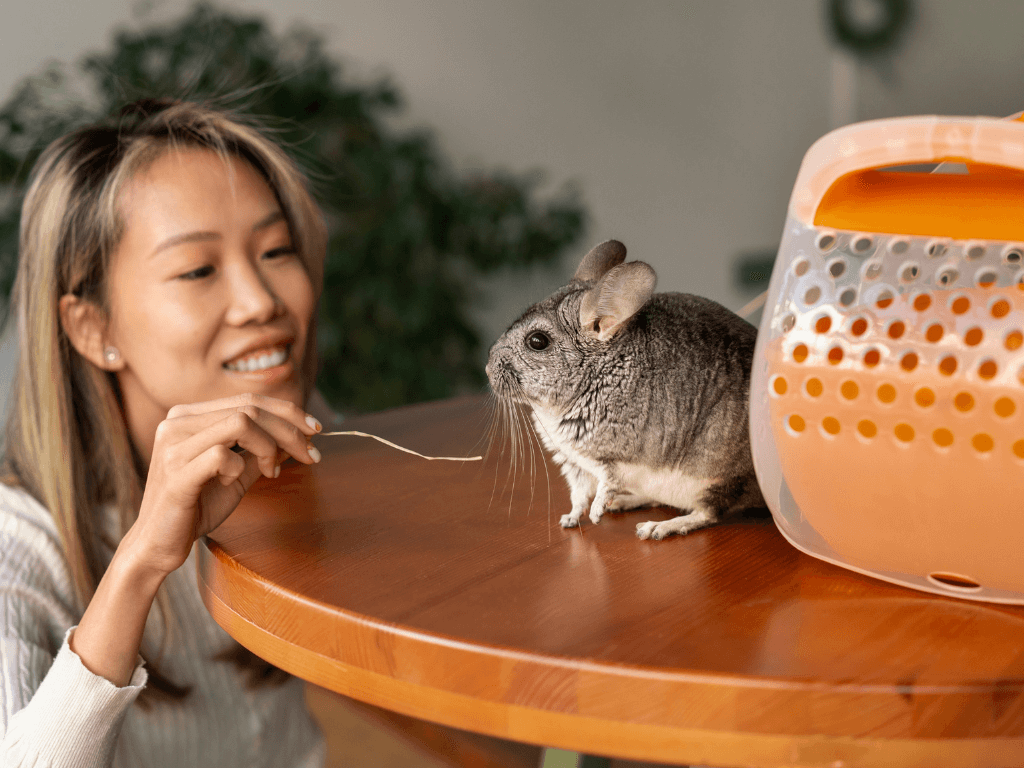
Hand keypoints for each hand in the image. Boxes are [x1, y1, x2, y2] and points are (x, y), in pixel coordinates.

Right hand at [125, 393, 320, 576]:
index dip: (288, 412)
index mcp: (190, 416)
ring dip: (269, 446)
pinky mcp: (175, 472)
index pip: (249, 400)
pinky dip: (239, 467)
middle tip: (311, 454)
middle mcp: (177, 421)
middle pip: (250, 408)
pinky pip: (222, 455)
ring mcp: (173, 444)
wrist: (159, 544)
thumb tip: (301, 435)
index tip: (316, 431)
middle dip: (290, 430)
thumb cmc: (197, 506)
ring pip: (240, 422)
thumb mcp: (237, 473)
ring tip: (271, 471)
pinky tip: (233, 482)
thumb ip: (262, 452)